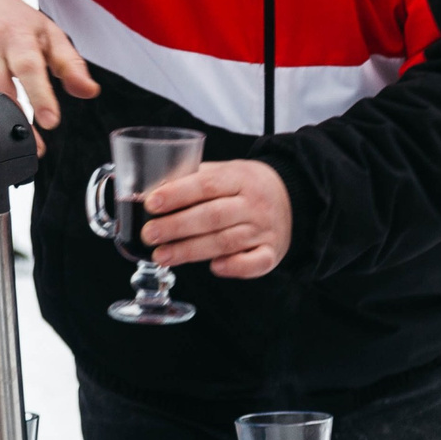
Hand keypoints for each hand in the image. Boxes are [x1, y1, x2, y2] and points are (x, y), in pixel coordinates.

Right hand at [0, 0, 98, 131]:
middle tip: (35, 147)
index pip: (28, 67)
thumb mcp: (47, 32)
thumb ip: (70, 63)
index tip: (50, 121)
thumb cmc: (11, 19)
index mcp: (15, 35)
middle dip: (18, 123)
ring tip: (12, 144)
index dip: (40, 96)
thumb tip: (88, 90)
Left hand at [139, 159, 291, 277]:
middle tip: (149, 235)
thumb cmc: (245, 186)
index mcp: (240, 178)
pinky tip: (213, 268)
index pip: (206, 184)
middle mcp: (254, 204)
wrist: (291, 197)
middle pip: (213, 216)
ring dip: (191, 251)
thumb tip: (150, 190)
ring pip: (226, 242)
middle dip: (177, 227)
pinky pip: (255, 263)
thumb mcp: (225, 172)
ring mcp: (264, 230)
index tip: (151, 203)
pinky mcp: (271, 252)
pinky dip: (234, 267)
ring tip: (162, 256)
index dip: (177, 194)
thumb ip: (193, 178)